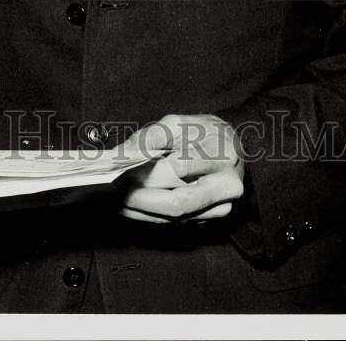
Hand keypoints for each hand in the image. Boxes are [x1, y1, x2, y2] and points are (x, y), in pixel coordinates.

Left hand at [118, 113, 244, 222]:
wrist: (231, 147)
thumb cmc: (203, 132)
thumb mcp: (178, 123)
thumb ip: (150, 137)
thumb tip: (121, 155)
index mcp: (222, 155)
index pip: (179, 168)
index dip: (146, 173)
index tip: (119, 172)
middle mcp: (227, 186)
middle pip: (178, 202)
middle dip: (141, 199)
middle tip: (114, 192)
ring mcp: (221, 207)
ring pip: (175, 218)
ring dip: (140, 211)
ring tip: (114, 200)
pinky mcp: (210, 218)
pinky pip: (176, 222)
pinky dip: (150, 216)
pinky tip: (130, 207)